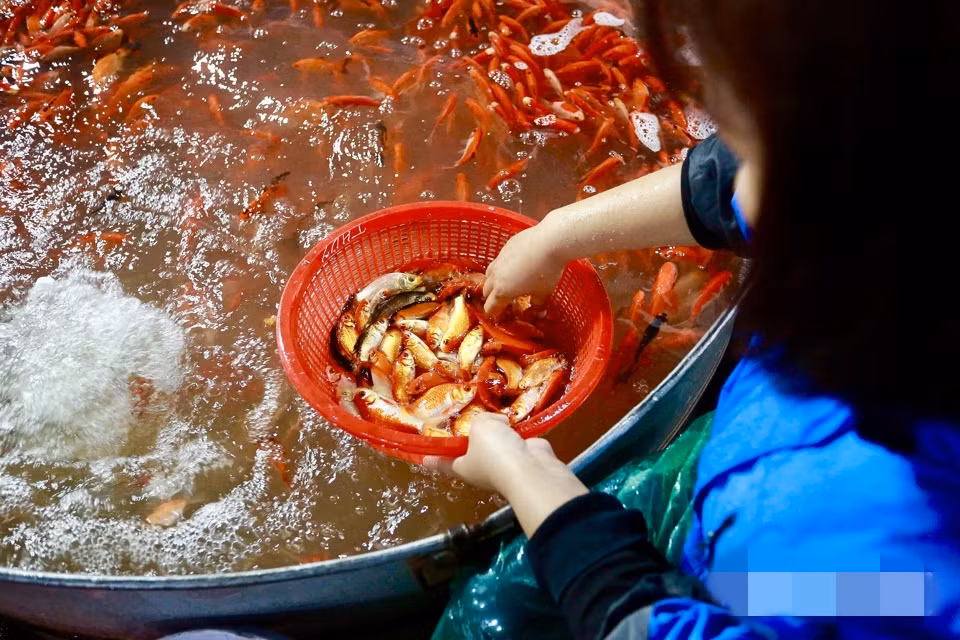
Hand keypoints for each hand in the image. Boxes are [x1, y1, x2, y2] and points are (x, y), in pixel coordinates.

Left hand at [423, 412, 555, 492]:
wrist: (529, 466)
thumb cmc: (494, 452)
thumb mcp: (479, 428)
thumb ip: (481, 421)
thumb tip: (498, 424)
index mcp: (462, 467)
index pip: (441, 462)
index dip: (431, 456)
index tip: (421, 454)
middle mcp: (480, 468)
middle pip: (468, 450)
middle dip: (468, 435)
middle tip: (462, 417)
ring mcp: (502, 464)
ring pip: (493, 444)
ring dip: (494, 431)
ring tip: (492, 414)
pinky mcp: (521, 457)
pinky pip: (513, 440)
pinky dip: (514, 431)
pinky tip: (513, 419)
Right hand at [483, 221, 566, 315]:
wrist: (550, 240)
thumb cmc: (547, 270)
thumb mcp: (544, 292)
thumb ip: (538, 304)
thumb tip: (538, 312)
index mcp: (503, 291)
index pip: (490, 307)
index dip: (495, 313)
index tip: (502, 315)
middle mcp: (496, 276)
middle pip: (486, 291)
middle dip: (492, 297)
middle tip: (506, 299)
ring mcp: (499, 259)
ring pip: (489, 274)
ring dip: (495, 280)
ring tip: (509, 281)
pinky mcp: (505, 247)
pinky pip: (499, 260)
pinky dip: (504, 266)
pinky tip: (517, 264)